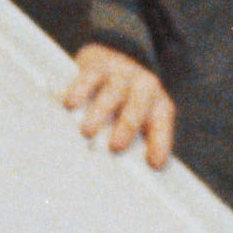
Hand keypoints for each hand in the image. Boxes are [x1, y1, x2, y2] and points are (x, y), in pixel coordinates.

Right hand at [64, 46, 173, 168]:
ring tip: (87, 131)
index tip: (154, 163)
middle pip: (140, 104)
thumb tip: (125, 174)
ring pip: (114, 90)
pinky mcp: (98, 62)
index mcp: (158, 105)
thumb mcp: (138, 119)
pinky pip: (90, 75)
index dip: (160, 143)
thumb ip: (136, 142)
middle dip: (128, 125)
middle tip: (115, 146)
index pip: (162, 124)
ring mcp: (121, 72)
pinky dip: (80, 89)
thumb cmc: (124, 102)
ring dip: (100, 111)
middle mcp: (144, 86)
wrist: (112, 58)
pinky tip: (70, 104)